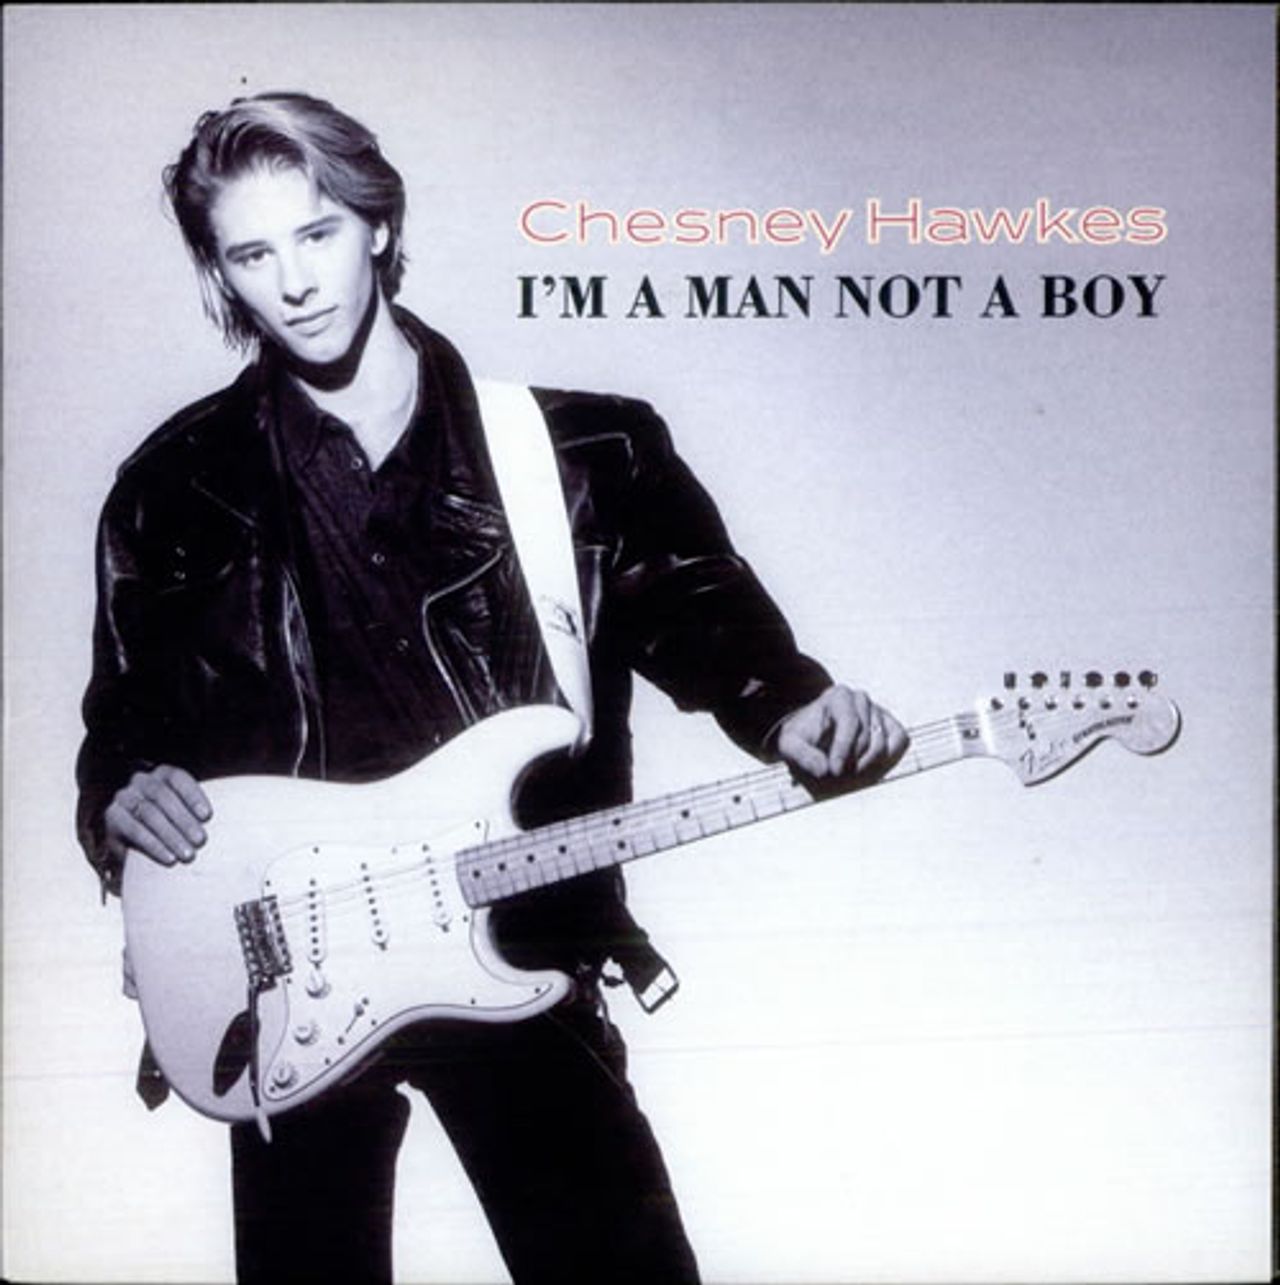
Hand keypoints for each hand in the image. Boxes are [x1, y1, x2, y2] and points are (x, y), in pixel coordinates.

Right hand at [104, 765, 211, 866]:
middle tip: (200, 841)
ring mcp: (124, 797)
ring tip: (188, 854)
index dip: (193, 796)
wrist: (133, 839)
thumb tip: (221, 823)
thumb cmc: (170, 822)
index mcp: (162, 773)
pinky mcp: (112, 817)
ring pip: (148, 813)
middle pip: (163, 796)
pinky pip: (133, 830)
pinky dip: (153, 845)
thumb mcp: (182, 811)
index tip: (208, 817)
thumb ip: (196, 810)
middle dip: (184, 820)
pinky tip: (168, 858)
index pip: (178, 778)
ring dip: (170, 835)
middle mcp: (141, 780)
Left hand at [775, 684, 907, 783]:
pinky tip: (868, 768)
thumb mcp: (790, 745)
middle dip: (852, 762)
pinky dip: (887, 759)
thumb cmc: (803, 737)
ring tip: (849, 774)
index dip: (843, 749)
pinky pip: (899, 742)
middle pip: (867, 738)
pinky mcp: (891, 726)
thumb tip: (824, 770)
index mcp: (838, 697)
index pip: (850, 722)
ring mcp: (878, 712)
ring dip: (866, 766)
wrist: (814, 733)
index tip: (834, 771)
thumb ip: (802, 755)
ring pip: (882, 745)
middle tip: (839, 777)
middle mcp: (861, 700)